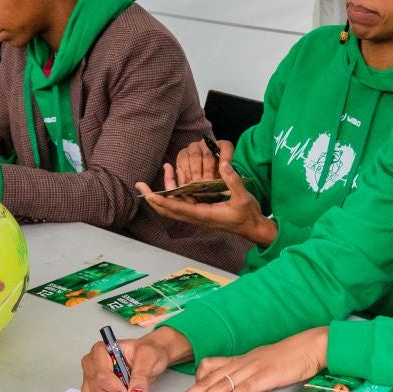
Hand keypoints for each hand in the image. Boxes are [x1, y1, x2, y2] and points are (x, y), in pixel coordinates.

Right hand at [79, 327, 191, 391]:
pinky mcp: (91, 388)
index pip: (101, 375)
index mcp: (101, 350)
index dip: (116, 389)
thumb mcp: (149, 358)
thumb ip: (141, 375)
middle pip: (97, 389)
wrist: (149, 357)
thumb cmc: (146, 352)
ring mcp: (89, 376)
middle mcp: (92, 362)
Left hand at [136, 142, 275, 246]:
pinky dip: (176, 189)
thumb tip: (224, 164)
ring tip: (163, 169)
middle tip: (140, 185)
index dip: (161, 201)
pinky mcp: (200, 210)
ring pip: (174, 205)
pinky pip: (182, 201)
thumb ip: (233, 181)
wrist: (252, 227)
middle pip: (168, 210)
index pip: (177, 208)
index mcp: (203, 215)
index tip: (148, 194)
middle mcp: (196, 216)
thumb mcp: (243, 197)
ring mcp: (197, 213)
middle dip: (153, 198)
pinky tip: (177, 174)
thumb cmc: (247, 215)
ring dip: (165, 190)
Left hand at [167, 327, 327, 391]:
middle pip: (206, 381)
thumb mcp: (260, 364)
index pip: (207, 371)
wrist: (308, 347)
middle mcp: (239, 364)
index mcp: (238, 361)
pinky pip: (241, 390)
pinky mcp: (263, 377)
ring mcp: (250, 370)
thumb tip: (232, 390)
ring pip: (219, 386)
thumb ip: (245, 374)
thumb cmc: (287, 358)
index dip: (191, 386)